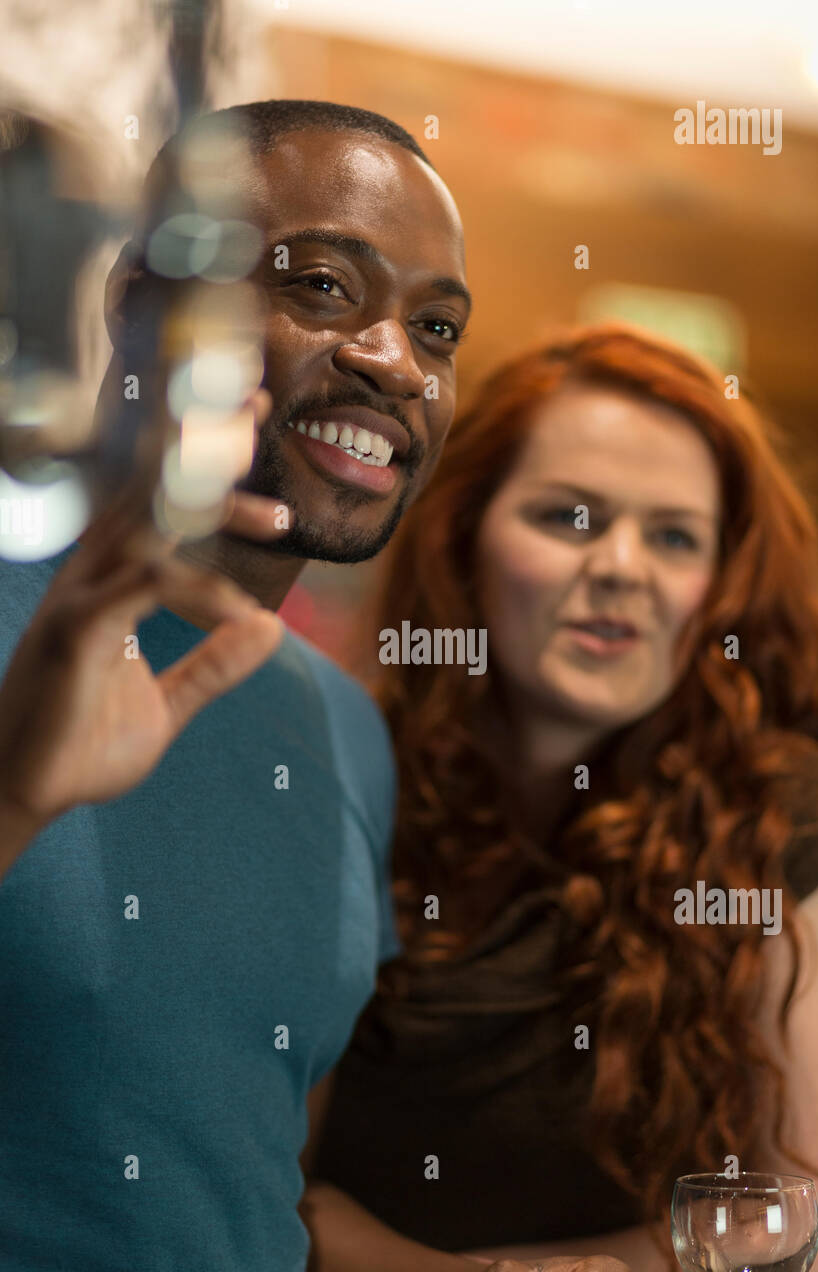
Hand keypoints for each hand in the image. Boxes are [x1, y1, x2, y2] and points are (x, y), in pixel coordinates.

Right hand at [0, 390, 287, 825]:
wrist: (22, 796)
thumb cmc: (79, 748)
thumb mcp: (166, 706)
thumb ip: (213, 666)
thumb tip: (271, 627)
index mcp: (107, 585)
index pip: (156, 506)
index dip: (199, 467)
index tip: (252, 433)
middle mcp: (89, 577)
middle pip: (149, 489)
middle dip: (204, 448)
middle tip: (261, 414)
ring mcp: (79, 597)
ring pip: (148, 521)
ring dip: (214, 507)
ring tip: (277, 516)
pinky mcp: (77, 628)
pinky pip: (148, 584)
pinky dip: (202, 591)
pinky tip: (244, 614)